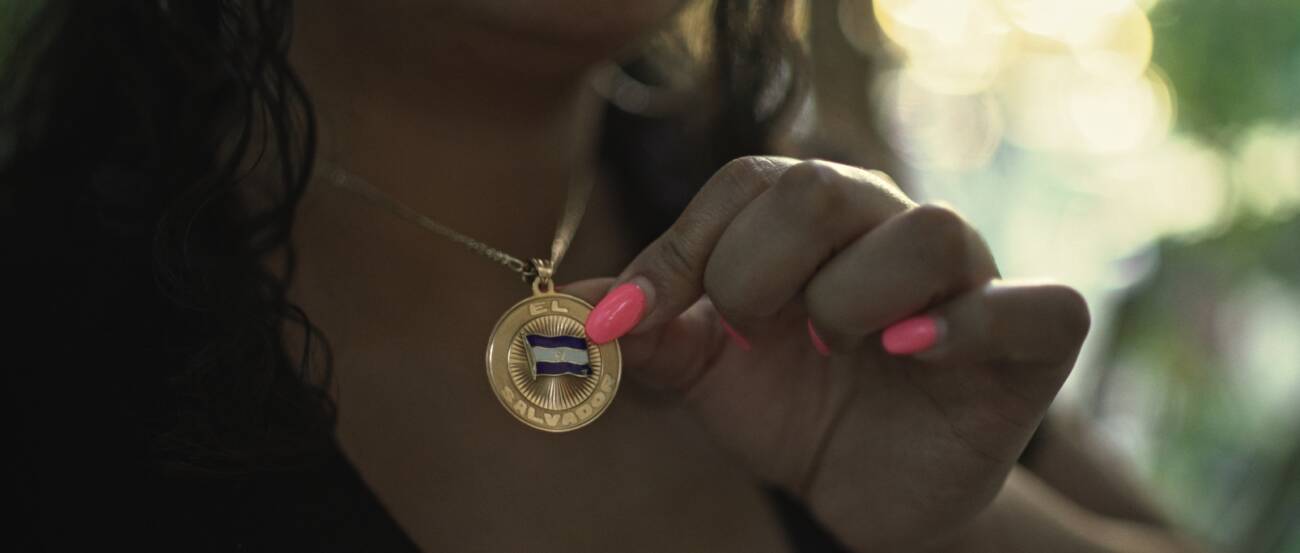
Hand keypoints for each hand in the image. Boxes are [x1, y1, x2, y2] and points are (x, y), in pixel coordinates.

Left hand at [568, 157, 1089, 550]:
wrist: (868, 493)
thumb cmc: (793, 412)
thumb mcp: (707, 376)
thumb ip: (651, 335)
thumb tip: (575, 311)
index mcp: (812, 221)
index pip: (747, 184)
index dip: (680, 248)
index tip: (627, 319)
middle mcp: (889, 229)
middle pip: (825, 188)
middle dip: (756, 269)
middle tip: (745, 333)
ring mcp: (968, 280)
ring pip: (925, 231)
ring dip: (848, 298)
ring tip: (831, 350)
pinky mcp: (1030, 342)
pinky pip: (1035, 305)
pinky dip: (971, 324)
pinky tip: (909, 354)